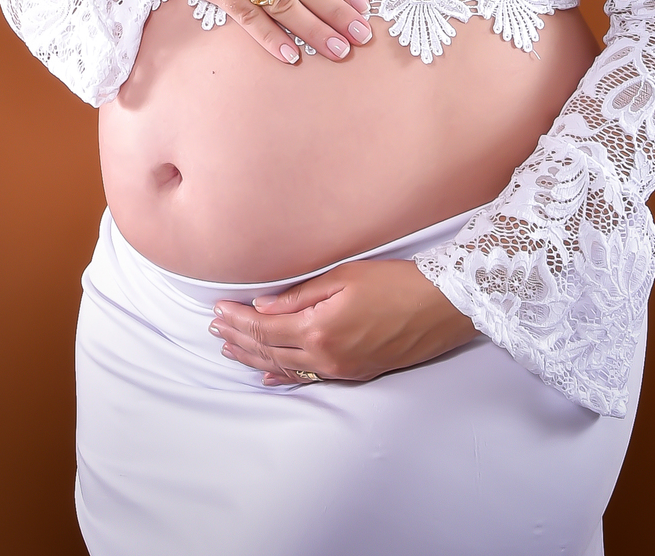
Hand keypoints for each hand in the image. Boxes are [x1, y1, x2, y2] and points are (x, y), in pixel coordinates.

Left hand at [209, 258, 477, 383]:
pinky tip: (267, 376)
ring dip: (254, 358)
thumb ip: (300, 294)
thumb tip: (262, 304)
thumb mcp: (345, 276)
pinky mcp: (354, 374)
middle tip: (214, 330)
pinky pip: (309, 379)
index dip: (238, 319)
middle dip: (239, 339)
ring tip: (229, 350)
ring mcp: (339, 370)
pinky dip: (283, 376)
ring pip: (285, 367)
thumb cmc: (395, 283)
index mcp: (319, 328)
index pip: (265, 327)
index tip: (218, 310)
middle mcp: (325, 356)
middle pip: (269, 350)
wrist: (440, 307)